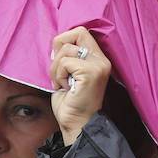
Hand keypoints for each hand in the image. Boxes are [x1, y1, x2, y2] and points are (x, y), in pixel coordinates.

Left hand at [49, 26, 110, 145]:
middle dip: (59, 48)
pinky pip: (65, 62)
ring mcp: (98, 66)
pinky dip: (58, 76)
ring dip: (56, 68)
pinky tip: (65, 88)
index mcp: (98, 59)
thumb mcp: (69, 74)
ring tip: (62, 84)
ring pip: (66, 50)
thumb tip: (56, 44)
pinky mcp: (90, 73)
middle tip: (58, 70)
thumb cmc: (71, 103)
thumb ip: (67, 57)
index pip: (81, 32)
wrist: (76, 124)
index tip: (60, 61)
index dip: (64, 41)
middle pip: (76, 32)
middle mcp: (101, 60)